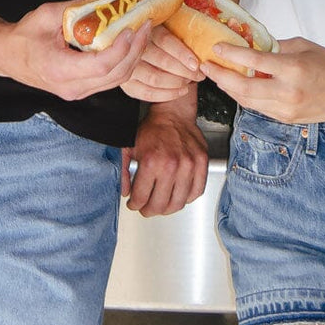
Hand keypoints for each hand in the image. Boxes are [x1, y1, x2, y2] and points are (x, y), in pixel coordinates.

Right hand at [0, 1, 151, 99]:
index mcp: (61, 69)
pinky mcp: (81, 90)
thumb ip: (78, 6)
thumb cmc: (23, 35)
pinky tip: (129, 45)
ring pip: (116, 80)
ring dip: (133, 57)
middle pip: (116, 74)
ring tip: (141, 33)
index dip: (122, 48)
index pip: (102, 65)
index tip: (132, 28)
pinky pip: (110, 80)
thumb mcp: (48, 14)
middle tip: (145, 26)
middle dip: (136, 50)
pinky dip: (123, 63)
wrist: (6, 56)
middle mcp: (71, 87)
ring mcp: (77, 92)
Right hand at [121, 23, 200, 102]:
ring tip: (190, 81)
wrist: (135, 44)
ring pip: (154, 78)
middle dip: (185, 71)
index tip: (196, 63)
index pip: (165, 41)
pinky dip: (166, 94)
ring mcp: (128, 66)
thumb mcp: (166, 25)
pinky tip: (180, 91)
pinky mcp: (126, 82)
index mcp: (145, 27)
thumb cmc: (156, 34)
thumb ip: (179, 29)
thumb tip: (203, 43)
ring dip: (177, 82)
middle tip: (199, 74)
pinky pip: (146, 93)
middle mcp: (133, 47)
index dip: (182, 53)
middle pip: (162, 61)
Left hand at [121, 95, 207, 215]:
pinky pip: (196, 192)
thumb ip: (123, 171)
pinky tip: (178, 194)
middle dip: (149, 210)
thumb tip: (125, 192)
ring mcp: (189, 165)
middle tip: (146, 208)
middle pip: (159, 205)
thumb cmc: (152, 129)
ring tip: (161, 204)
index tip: (134, 203)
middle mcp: (172, 165)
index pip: (141, 198)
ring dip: (167, 209)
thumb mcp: (129, 148)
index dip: (134, 204)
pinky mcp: (202, 163)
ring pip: (178, 203)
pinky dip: (186, 198)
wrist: (173, 114)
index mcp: (151, 162)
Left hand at [199, 37, 324, 123]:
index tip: (217, 47)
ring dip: (228, 88)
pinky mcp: (285, 119)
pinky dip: (243, 97)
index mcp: (293, 69)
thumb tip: (252, 43)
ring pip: (247, 100)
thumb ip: (276, 46)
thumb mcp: (304, 46)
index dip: (232, 54)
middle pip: (243, 87)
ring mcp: (286, 109)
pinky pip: (257, 107)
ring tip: (216, 75)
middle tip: (207, 65)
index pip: (254, 61)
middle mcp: (287, 92)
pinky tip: (235, 87)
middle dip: (220, 76)